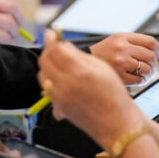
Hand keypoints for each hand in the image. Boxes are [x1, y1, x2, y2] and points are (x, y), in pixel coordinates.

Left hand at [37, 30, 145, 146]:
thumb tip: (64, 45)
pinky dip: (49, 78)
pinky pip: (46, 87)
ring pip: (43, 73)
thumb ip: (80, 55)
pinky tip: (59, 76)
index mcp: (79, 72)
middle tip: (54, 46)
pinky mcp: (57, 106)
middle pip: (45, 60)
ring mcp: (60, 96)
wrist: (116, 124)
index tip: (51, 33)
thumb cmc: (114, 96)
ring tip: (58, 61)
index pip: (56, 49)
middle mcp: (66, 84)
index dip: (52, 39)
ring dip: (47, 64)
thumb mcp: (102, 68)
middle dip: (48, 50)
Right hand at [89, 32, 158, 85]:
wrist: (84, 64)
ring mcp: (121, 62)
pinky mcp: (120, 75)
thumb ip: (134, 44)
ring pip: (147, 69)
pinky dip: (141, 81)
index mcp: (122, 37)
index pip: (150, 41)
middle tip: (153, 68)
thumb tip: (156, 54)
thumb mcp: (115, 42)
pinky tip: (136, 79)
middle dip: (155, 64)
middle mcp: (122, 48)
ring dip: (149, 74)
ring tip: (143, 75)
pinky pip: (139, 80)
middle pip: (150, 56)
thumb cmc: (102, 54)